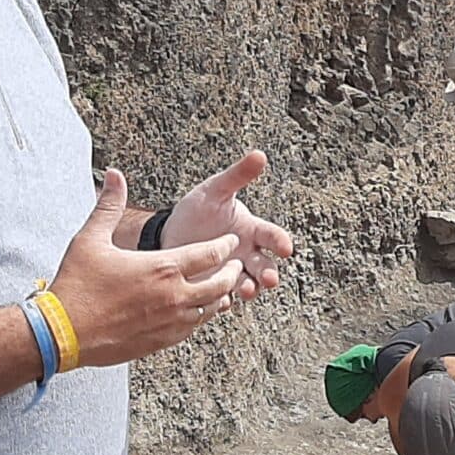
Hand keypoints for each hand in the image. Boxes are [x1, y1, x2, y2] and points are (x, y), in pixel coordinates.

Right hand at [51, 170, 247, 367]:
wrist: (62, 333)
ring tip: (222, 289)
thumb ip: (108, 205)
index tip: (230, 241)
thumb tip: (113, 175)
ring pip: (211, 309)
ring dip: (220, 296)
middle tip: (236, 265)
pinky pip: (193, 328)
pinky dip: (201, 317)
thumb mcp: (91, 239)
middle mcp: (174, 296)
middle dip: (232, 272)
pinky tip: (197, 311)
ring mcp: (170, 322)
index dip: (225, 245)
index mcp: (163, 267)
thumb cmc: (77, 285)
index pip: (211, 253)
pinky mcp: (162, 341)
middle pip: (221, 284)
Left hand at [161, 150, 296, 300]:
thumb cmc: (198, 210)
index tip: (285, 248)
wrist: (169, 233)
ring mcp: (232, 273)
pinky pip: (223, 297)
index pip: (272, 236)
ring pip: (248, 284)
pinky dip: (225, 300)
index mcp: (251, 231)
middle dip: (269, 273)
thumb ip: (237, 176)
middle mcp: (247, 254)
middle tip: (269, 279)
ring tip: (247, 290)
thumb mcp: (215, 190)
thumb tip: (259, 155)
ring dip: (251, 289)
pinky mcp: (214, 288)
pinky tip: (221, 299)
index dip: (280, 242)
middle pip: (265, 266)